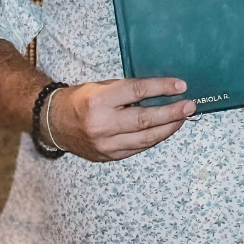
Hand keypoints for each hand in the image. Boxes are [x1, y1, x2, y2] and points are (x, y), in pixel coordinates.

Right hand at [45, 77, 195, 161]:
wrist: (54, 123)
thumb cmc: (81, 99)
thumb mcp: (102, 86)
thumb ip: (128, 90)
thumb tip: (161, 91)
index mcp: (99, 101)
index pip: (137, 92)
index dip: (162, 88)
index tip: (181, 86)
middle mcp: (102, 124)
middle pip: (145, 120)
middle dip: (171, 113)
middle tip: (190, 106)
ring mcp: (105, 144)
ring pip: (145, 139)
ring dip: (168, 128)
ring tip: (183, 118)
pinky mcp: (107, 157)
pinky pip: (137, 148)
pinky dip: (154, 139)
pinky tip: (165, 130)